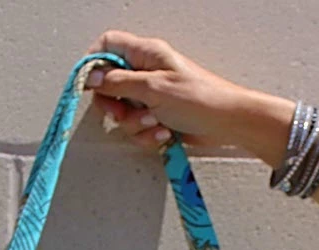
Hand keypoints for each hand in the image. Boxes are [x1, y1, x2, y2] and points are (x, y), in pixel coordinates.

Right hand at [84, 30, 254, 150]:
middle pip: (109, 85)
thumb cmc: (200, 98)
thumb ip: (120, 83)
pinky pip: (138, 128)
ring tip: (154, 123)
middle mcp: (146, 72)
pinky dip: (147, 135)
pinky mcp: (157, 117)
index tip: (92, 86)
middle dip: (113, 105)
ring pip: (123, 112)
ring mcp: (151, 96)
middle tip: (121, 114)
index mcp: (145, 54)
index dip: (94, 64)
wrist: (226, 123)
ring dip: (134, 124)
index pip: (107, 46)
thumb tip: (94, 79)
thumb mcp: (154, 88)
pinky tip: (164, 133)